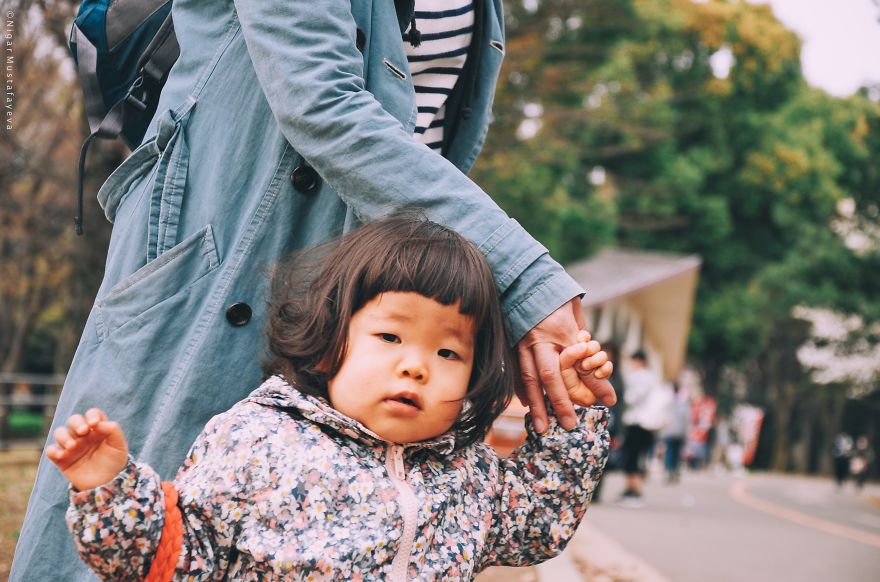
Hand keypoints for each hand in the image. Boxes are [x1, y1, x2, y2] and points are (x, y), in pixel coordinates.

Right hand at [46, 408, 128, 490]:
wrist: (106, 484)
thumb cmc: (114, 462)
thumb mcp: (119, 446)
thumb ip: (113, 431)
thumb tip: (98, 423)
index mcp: (97, 429)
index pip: (92, 414)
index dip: (91, 415)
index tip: (94, 423)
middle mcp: (83, 435)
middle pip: (74, 419)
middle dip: (76, 423)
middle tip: (83, 432)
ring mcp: (71, 446)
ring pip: (59, 432)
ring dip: (63, 436)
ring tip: (72, 446)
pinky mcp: (62, 459)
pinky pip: (51, 450)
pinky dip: (53, 450)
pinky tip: (61, 455)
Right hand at [516, 297, 616, 432]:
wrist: (528, 282)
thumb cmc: (557, 302)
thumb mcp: (577, 324)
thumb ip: (588, 354)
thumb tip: (606, 384)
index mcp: (557, 330)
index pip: (573, 362)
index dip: (588, 383)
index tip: (605, 401)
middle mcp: (537, 339)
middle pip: (548, 376)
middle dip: (558, 403)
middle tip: (567, 426)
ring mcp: (520, 342)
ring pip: (527, 378)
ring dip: (535, 404)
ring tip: (540, 425)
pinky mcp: (510, 345)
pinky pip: (514, 371)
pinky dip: (520, 389)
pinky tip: (525, 402)